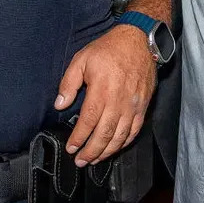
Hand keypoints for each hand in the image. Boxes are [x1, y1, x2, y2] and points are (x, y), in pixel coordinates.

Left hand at [53, 24, 154, 166]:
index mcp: (101, 91)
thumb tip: (60, 105)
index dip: (79, 138)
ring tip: (95, 160)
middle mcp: (118, 102)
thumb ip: (69, 83)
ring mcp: (132, 106)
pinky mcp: (143, 107)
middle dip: (91, 152)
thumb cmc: (108, 49)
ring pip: (120, 137)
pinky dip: (124, 143)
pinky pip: (134, 131)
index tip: (71, 148)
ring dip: (106, 152)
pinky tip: (115, 148)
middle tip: (80, 161)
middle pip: (104, 134)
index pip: (88, 122)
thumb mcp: (82, 59)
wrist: (139, 41)